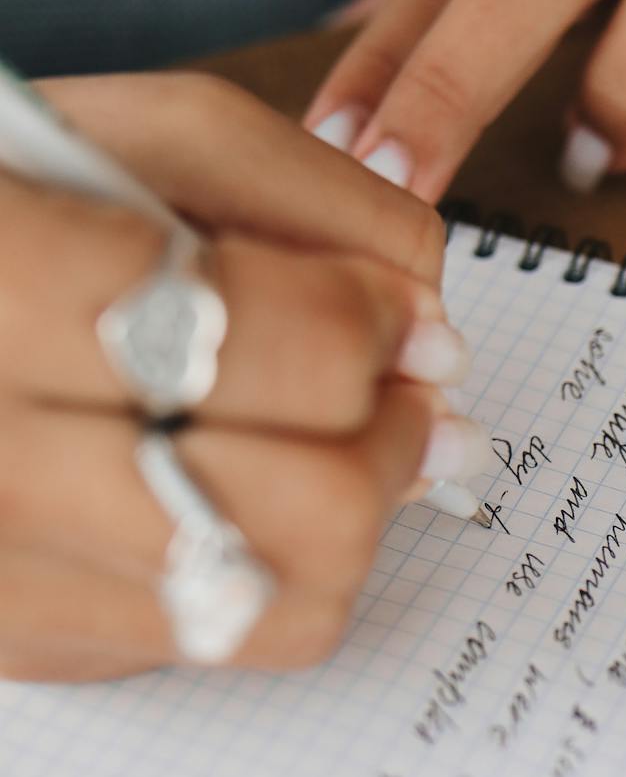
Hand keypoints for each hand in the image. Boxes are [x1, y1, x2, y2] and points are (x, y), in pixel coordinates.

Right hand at [0, 73, 493, 683]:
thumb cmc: (5, 199)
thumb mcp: (146, 133)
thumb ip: (317, 204)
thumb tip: (431, 330)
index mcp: (5, 286)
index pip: (287, 350)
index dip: (377, 331)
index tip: (397, 314)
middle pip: (315, 506)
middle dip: (391, 437)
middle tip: (398, 390)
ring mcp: (1, 576)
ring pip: (288, 601)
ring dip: (351, 514)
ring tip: (336, 440)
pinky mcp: (24, 643)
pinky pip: (224, 639)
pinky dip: (265, 561)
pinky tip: (230, 485)